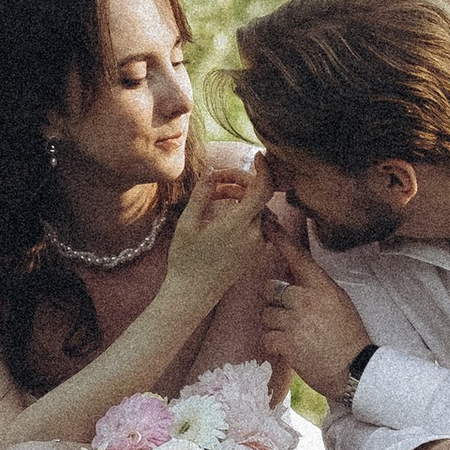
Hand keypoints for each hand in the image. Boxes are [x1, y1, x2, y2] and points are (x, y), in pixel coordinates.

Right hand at [161, 159, 268, 310]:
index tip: (257, 155)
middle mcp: (254, 235)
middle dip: (239, 183)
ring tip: (215, 198)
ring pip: (257, 210)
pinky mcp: (254, 253)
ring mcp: (256, 245)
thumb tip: (213, 171)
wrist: (192, 294)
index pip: (263, 189)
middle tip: (216, 182)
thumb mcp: (188, 222)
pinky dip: (243, 213)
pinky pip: (256, 225)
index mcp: (239, 225)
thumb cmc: (186, 259)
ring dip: (240, 198)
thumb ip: (203, 193)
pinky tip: (223, 214)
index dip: (263, 169)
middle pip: (258, 197)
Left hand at [258, 226, 370, 399]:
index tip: (265, 222)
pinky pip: (267, 337)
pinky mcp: (286, 342)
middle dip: (274, 303)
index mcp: (323, 287)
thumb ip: (317, 291)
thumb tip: (292, 285)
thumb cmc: (349, 338)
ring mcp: (295, 320)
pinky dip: (275, 345)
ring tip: (295, 337)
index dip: (279, 238)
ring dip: (274, 326)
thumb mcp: (340, 304)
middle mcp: (307, 299)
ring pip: (266, 314)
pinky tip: (292, 350)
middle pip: (271, 288)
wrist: (354, 370)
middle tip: (289, 317)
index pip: (297, 257)